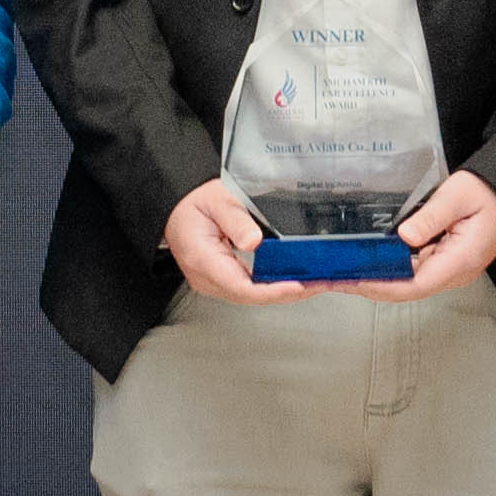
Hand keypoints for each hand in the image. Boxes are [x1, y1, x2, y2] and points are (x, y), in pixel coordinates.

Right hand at [164, 177, 310, 305]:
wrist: (176, 206)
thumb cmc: (195, 202)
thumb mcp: (217, 200)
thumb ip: (235, 220)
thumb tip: (254, 241)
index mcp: (202, 259)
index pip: (241, 287)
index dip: (272, 291)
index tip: (298, 285)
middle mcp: (206, 278)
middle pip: (250, 296)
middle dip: (286, 293)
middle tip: (318, 284)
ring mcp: (213, 282)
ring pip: (251, 295)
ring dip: (282, 291)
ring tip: (312, 283)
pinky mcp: (221, 279)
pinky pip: (249, 288)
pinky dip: (272, 286)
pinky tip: (292, 279)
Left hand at [349, 169, 495, 302]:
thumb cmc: (489, 193)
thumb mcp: (458, 196)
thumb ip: (431, 217)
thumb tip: (403, 236)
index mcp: (459, 261)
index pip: (414, 285)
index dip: (381, 286)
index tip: (354, 280)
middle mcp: (454, 272)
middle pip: (406, 288)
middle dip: (370, 285)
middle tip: (336, 278)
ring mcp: (450, 269)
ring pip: (408, 281)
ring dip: (377, 277)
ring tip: (345, 270)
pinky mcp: (445, 261)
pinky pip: (414, 270)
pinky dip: (390, 267)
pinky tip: (369, 259)